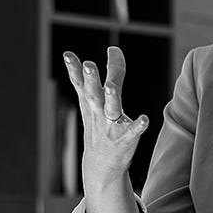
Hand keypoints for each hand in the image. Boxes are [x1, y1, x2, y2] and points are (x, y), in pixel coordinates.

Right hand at [62, 47, 149, 193]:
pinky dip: (138, 125)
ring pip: (111, 109)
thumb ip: (110, 72)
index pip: (80, 82)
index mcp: (90, 102)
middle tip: (88, 65)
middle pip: (93, 93)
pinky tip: (145, 119)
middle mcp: (98, 112)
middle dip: (91, 79)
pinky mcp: (125, 138)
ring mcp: (111, 125)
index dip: (75, 68)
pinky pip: (133, 131)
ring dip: (111, 97)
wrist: (102, 164)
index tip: (68, 55)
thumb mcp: (98, 100)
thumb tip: (114, 48)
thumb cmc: (101, 125)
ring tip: (111, 87)